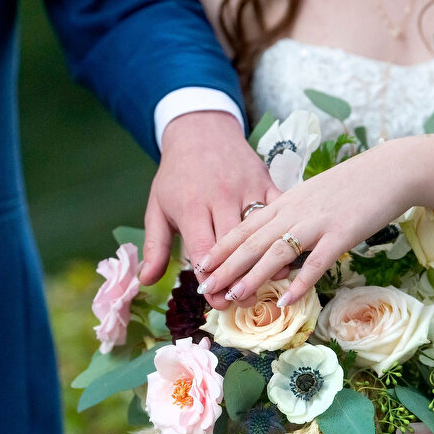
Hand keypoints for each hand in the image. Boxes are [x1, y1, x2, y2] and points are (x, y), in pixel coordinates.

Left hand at [140, 110, 279, 306]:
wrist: (201, 129)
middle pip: (234, 247)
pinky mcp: (267, 182)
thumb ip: (154, 246)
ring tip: (266, 287)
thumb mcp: (157, 207)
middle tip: (241, 303)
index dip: (211, 280)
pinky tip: (287, 257)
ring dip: (265, 262)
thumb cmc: (177, 175)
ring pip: (260, 232)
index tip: (216, 301)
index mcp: (192, 206)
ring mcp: (247, 189)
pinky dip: (284, 234)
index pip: (204, 251)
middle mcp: (221, 198)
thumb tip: (146, 282)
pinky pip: (279, 211)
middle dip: (238, 279)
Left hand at [197, 144, 406, 306]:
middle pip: (252, 242)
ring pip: (276, 252)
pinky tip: (285, 301)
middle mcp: (294, 211)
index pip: (244, 227)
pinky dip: (299, 283)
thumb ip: (292, 216)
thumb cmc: (352, 186)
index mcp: (285, 202)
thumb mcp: (312, 196)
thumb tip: (275, 242)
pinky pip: (316, 262)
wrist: (390, 169)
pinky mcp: (341, 234)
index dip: (220, 248)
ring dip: (252, 277)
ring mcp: (317, 223)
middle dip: (226, 267)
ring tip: (233, 297)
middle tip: (204, 289)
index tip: (200, 266)